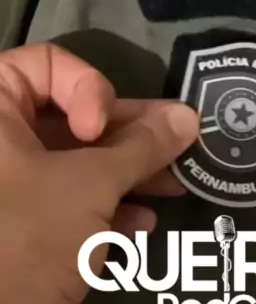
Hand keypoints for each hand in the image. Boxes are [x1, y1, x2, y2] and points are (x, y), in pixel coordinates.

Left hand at [0, 43, 198, 303]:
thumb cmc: (26, 238)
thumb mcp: (91, 185)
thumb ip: (143, 147)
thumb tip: (189, 116)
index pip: (47, 64)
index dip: (88, 88)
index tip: (102, 130)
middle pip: (69, 116)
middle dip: (129, 133)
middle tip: (181, 145)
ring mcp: (8, 188)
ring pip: (73, 162)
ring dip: (127, 171)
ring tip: (179, 182)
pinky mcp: (19, 230)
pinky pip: (65, 201)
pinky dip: (103, 206)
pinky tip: (142, 222)